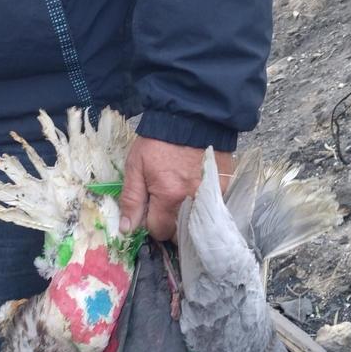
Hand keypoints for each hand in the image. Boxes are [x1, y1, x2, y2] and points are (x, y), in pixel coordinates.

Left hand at [118, 136, 234, 240]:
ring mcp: (210, 196)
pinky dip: (200, 207)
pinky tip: (193, 191)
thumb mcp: (136, 166)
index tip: (149, 210)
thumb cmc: (159, 142)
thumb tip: (127, 229)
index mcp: (168, 196)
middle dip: (169, 225)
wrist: (191, 118)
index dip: (150, 223)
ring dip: (185, 218)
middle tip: (163, 205)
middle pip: (180, 233)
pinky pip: (209, 210)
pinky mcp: (223, 188)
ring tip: (179, 199)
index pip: (158, 231)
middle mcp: (192, 201)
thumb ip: (131, 199)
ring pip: (195, 224)